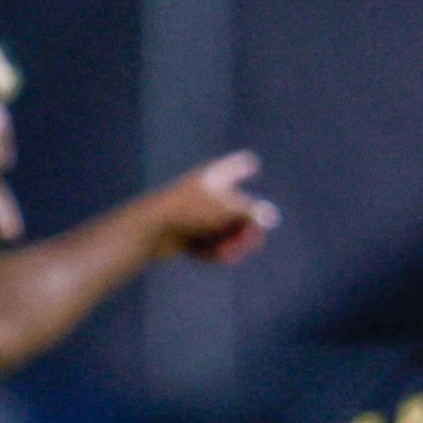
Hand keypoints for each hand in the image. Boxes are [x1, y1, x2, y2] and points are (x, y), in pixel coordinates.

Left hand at [153, 151, 276, 265]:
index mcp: (215, 175)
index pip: (236, 165)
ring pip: (220, 229)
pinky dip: (213, 251)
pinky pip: (205, 242)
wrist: (150, 228)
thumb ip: (253, 212)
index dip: (244, 165)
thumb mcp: (229, 209)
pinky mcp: (183, 234)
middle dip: (245, 226)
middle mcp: (205, 192)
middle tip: (251, 241)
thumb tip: (272, 217)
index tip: (251, 164)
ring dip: (230, 243)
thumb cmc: (192, 210)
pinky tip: (219, 258)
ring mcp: (193, 214)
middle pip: (234, 208)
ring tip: (231, 254)